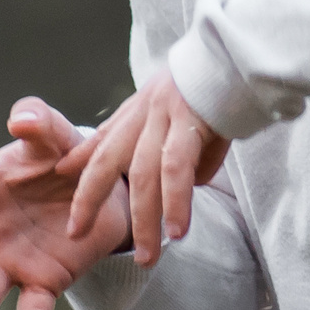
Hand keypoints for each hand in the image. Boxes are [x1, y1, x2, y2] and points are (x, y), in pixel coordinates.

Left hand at [54, 69, 229, 267]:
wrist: (245, 53)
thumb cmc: (224, 84)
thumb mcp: (188, 109)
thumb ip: (179, 146)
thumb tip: (186, 186)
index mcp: (143, 106)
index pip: (103, 140)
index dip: (82, 164)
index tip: (63, 183)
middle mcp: (147, 110)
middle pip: (107, 160)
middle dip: (89, 199)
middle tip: (75, 234)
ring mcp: (166, 115)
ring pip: (143, 175)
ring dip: (144, 220)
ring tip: (146, 256)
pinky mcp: (190, 121)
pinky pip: (176, 169)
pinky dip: (175, 202)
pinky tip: (178, 230)